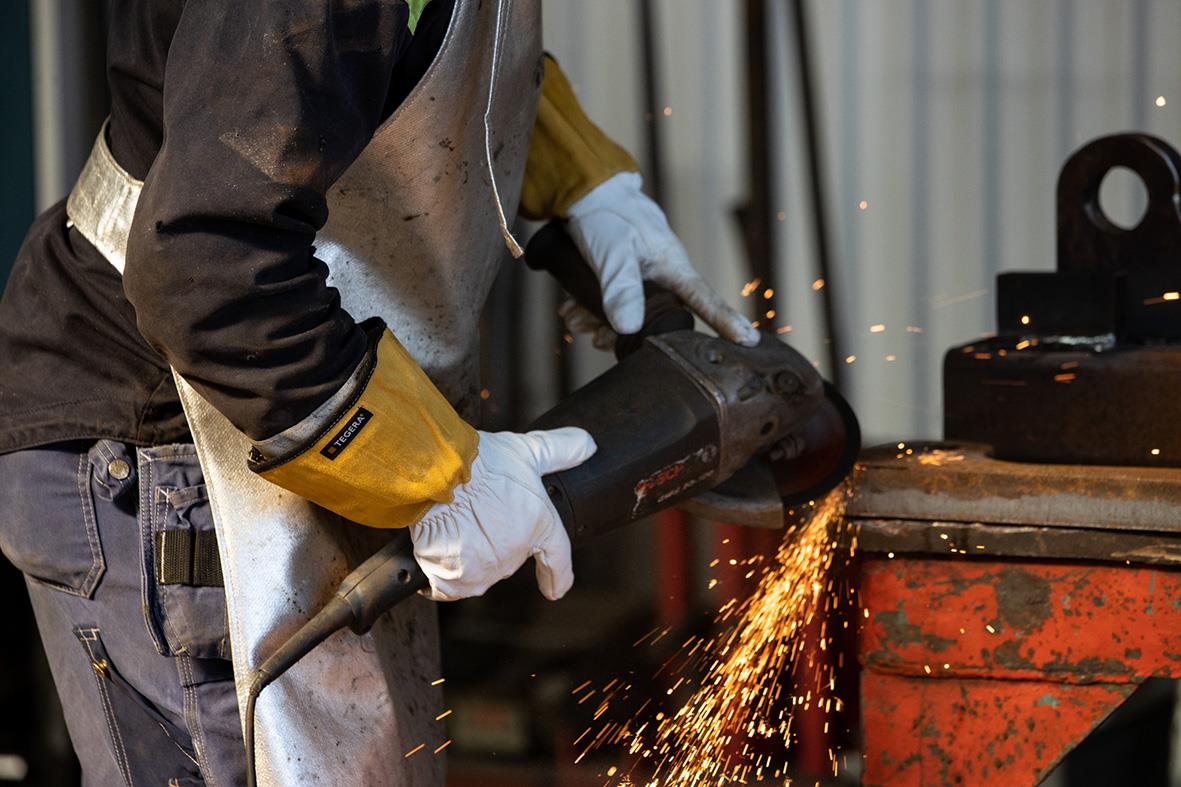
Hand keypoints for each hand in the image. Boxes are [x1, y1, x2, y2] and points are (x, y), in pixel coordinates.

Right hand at [409, 427, 595, 600]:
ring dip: (466, 552)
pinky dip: (441, 569)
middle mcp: (515, 555)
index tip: (556, 589)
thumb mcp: (527, 451)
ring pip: (477, 568)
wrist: (438, 478)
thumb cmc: (482, 465)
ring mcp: (484, 571)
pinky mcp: (452, 581)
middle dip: (493, 537)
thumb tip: (588, 445)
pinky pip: (447, 583)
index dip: (558, 576)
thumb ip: (560, 450)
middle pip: (506, 554)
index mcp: (540, 528)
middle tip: (476, 510)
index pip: (557, 558)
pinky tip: (435, 547)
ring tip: (453, 522)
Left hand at [564, 172, 759, 346]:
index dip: (726, 321)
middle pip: (655, 323)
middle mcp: (662, 279)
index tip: (747, 342)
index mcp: (672, 267)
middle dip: (623, 335)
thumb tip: (629, 328)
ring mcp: (641, 283)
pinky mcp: (621, 284)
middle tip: (597, 337)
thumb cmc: (607, 216)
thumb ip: (620, 288)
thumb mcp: (613, 251)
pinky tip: (571, 312)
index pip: (705, 299)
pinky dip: (588, 314)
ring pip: (627, 320)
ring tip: (576, 319)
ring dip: (599, 325)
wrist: (584, 195)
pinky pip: (609, 311)